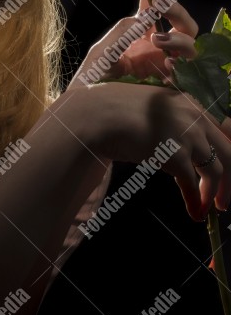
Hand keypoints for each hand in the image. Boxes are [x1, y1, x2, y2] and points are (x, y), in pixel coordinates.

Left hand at [70, 0, 196, 85]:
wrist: (88, 104)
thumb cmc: (93, 76)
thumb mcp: (105, 49)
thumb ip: (125, 29)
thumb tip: (148, 13)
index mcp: (141, 35)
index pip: (155, 10)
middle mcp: (156, 48)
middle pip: (183, 25)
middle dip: (177, 12)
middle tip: (162, 8)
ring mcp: (163, 66)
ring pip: (189, 46)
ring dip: (179, 38)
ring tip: (157, 40)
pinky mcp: (166, 86)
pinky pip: (185, 75)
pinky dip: (181, 67)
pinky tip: (167, 64)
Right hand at [75, 80, 230, 220]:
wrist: (97, 115)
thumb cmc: (114, 109)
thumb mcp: (152, 109)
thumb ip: (171, 121)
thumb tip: (182, 147)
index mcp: (190, 102)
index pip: (224, 128)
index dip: (228, 151)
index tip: (226, 169)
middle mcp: (195, 116)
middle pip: (229, 151)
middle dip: (229, 179)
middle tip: (224, 198)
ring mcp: (188, 135)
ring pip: (215, 171)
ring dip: (213, 194)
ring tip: (209, 208)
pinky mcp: (177, 156)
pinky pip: (193, 185)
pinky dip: (195, 201)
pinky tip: (193, 212)